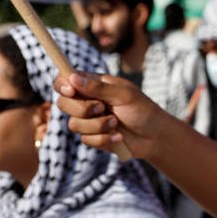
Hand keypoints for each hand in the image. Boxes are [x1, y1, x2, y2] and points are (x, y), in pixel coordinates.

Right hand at [53, 71, 167, 156]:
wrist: (154, 137)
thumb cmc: (142, 110)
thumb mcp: (123, 95)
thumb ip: (98, 88)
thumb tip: (72, 78)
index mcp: (93, 84)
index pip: (66, 79)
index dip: (62, 84)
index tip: (70, 91)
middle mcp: (87, 101)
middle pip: (63, 103)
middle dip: (82, 109)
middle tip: (102, 108)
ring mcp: (88, 120)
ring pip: (74, 124)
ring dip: (97, 126)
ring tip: (116, 123)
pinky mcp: (92, 136)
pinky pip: (85, 139)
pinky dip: (104, 138)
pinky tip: (119, 137)